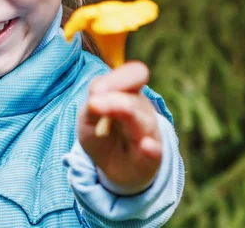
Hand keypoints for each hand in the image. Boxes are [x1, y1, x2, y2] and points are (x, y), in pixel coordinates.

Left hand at [78, 61, 161, 192]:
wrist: (112, 168)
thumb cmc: (100, 134)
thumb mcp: (88, 118)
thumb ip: (92, 105)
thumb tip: (94, 98)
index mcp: (129, 93)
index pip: (135, 75)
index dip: (119, 78)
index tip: (96, 90)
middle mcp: (143, 110)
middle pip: (135, 101)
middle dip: (116, 101)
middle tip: (94, 104)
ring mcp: (149, 134)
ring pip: (143, 122)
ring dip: (128, 116)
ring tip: (117, 111)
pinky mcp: (151, 159)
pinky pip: (156, 153)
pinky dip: (152, 150)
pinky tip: (146, 146)